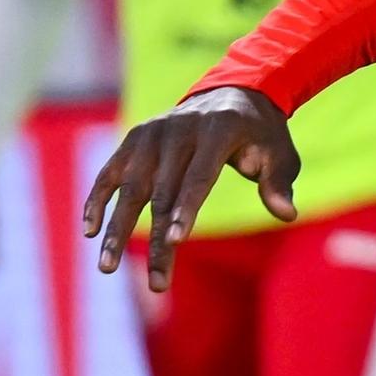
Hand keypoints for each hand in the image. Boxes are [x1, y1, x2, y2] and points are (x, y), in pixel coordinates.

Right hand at [82, 89, 298, 289]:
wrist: (233, 93)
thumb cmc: (262, 134)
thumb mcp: (281, 153)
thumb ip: (278, 183)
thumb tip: (285, 214)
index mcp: (217, 130)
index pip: (198, 176)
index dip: (187, 209)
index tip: (177, 241)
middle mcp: (178, 129)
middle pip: (162, 192)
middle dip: (158, 239)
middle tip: (156, 282)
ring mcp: (151, 133)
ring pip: (130, 187)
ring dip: (118, 228)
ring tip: (108, 266)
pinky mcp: (134, 139)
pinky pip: (110, 173)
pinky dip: (97, 200)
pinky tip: (90, 231)